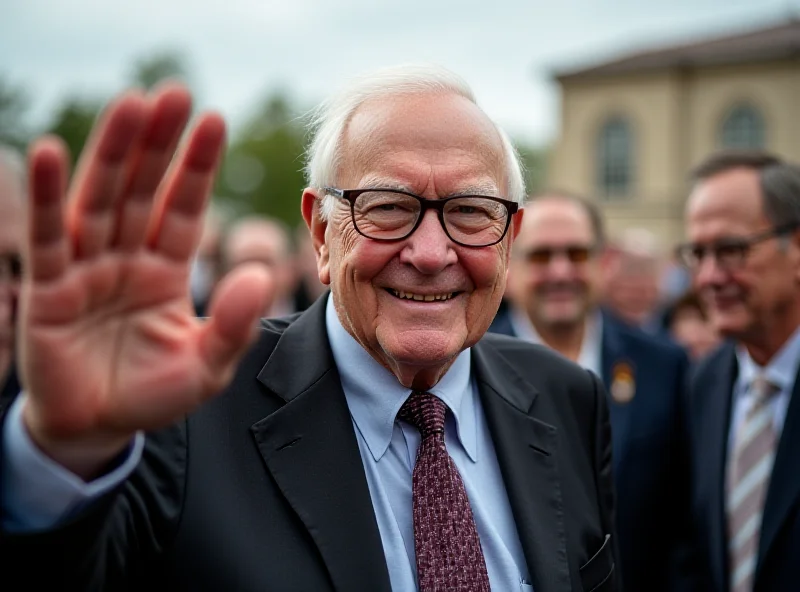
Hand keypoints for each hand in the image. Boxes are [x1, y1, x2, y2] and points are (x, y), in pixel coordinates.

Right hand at [19, 84, 271, 477]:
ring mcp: (86, 268)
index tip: (215, 121)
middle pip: (143, 190)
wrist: (100, 428)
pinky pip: (48, 239)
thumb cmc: (153, 393)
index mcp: (168, 269)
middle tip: (173, 93)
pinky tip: (49, 152)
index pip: (186, 207)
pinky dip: (46, 198)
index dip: (198, 166)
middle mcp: (128, 258)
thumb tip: (262, 275)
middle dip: (157, 143)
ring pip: (100, 201)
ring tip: (129, 105)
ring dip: (113, 153)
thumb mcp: (207, 365)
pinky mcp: (48, 289)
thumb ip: (234, 324)